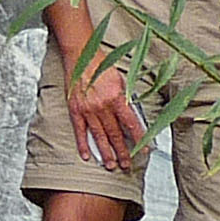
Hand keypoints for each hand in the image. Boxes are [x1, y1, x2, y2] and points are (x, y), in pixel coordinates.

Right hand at [62, 49, 143, 175]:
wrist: (80, 54)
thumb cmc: (101, 65)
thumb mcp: (121, 80)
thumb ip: (126, 98)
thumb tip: (134, 116)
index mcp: (116, 97)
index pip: (131, 124)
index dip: (139, 138)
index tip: (144, 149)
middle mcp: (102, 106)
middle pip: (115, 134)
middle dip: (122, 151)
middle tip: (127, 164)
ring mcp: (88, 109)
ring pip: (99, 136)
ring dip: (106, 153)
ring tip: (111, 165)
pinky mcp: (75, 109)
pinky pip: (80, 131)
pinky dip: (83, 144)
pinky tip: (87, 155)